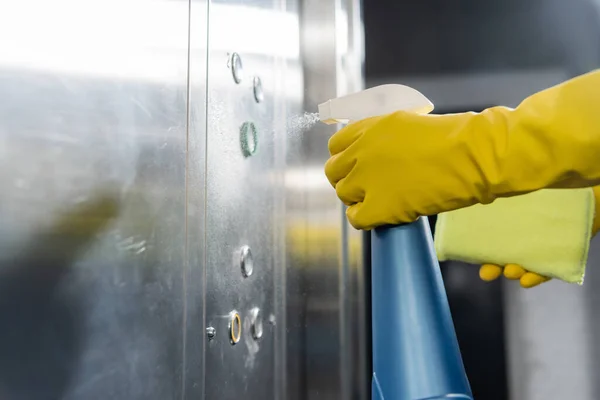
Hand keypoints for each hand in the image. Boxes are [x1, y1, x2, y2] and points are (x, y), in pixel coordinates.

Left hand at [324, 111, 496, 228]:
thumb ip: (385, 137)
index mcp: (370, 128)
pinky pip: (355, 218)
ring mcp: (366, 179)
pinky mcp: (378, 206)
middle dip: (347, 179)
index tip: (356, 167)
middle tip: (365, 187)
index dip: (345, 159)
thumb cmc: (455, 138)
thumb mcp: (409, 124)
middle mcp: (361, 152)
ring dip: (357, 199)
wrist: (472, 156)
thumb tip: (379, 152)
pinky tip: (380, 216)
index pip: (336, 146)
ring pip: (343, 194)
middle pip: (333, 171)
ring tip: (379, 201)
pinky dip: (365, 219)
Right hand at [478, 186, 599, 287]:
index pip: (495, 238)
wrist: (591, 191)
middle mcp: (527, 235)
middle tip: (487, 273)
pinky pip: (548, 270)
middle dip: (494, 266)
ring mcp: (544, 245)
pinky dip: (537, 277)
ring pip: (525, 265)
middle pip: (507, 255)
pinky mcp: (563, 255)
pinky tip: (526, 281)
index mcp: (515, 222)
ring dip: (514, 272)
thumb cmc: (558, 186)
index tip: (473, 255)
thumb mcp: (530, 186)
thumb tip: (483, 192)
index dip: (482, 249)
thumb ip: (509, 191)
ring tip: (510, 272)